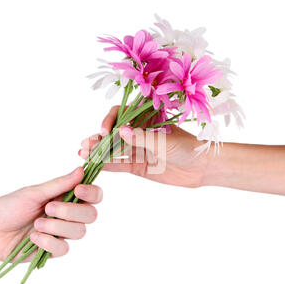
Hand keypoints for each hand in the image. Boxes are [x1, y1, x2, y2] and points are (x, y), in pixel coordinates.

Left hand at [0, 167, 101, 260]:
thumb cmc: (7, 207)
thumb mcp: (33, 193)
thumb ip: (59, 184)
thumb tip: (81, 170)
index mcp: (65, 198)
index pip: (93, 196)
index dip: (92, 193)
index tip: (79, 190)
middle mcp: (67, 216)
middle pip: (91, 215)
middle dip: (72, 211)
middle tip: (49, 207)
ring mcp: (61, 234)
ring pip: (79, 232)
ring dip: (58, 226)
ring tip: (36, 224)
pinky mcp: (52, 251)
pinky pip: (63, 248)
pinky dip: (49, 242)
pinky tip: (34, 237)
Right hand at [79, 106, 208, 187]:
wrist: (201, 168)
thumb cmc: (187, 147)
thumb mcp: (165, 141)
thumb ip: (142, 137)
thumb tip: (120, 132)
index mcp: (145, 119)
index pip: (121, 114)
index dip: (110, 121)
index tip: (105, 131)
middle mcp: (138, 132)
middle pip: (113, 133)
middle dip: (99, 138)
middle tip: (86, 144)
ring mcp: (136, 149)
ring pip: (113, 149)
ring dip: (99, 150)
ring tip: (84, 153)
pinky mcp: (137, 166)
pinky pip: (119, 164)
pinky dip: (107, 164)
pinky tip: (94, 164)